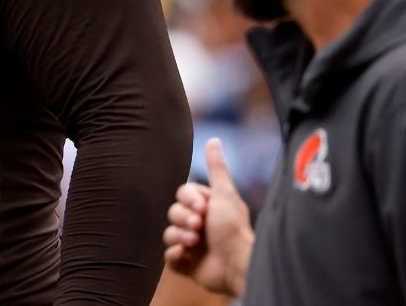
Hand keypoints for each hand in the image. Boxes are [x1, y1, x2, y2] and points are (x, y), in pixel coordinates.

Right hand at [163, 138, 254, 296]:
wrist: (237, 265)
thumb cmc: (233, 228)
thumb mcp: (224, 194)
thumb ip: (216, 168)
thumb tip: (214, 139)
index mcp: (207, 207)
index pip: (182, 195)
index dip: (188, 200)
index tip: (202, 208)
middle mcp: (198, 224)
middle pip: (172, 212)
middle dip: (183, 219)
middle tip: (198, 226)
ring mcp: (192, 245)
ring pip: (168, 233)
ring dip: (179, 237)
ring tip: (194, 244)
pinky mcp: (187, 264)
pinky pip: (169, 256)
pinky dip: (175, 256)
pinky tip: (185, 255)